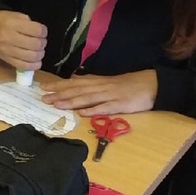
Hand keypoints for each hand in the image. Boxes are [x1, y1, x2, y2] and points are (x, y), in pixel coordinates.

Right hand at [0, 10, 47, 71]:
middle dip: (42, 43)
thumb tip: (41, 35)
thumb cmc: (3, 20)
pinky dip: (34, 65)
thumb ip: (29, 23)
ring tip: (38, 50)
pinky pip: (24, 66)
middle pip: (36, 44)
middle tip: (41, 41)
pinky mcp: (6, 59)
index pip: (37, 30)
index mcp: (13, 24)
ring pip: (32, 57)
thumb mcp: (16, 15)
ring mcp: (7, 50)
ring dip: (40, 54)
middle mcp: (9, 38)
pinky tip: (36, 61)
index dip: (43, 31)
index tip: (42, 32)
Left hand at [42, 70, 157, 115]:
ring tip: (57, 105)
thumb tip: (73, 81)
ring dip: (71, 101)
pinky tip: (82, 113)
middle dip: (59, 94)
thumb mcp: (107, 81)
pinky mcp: (121, 105)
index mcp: (97, 81)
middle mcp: (101, 87)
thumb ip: (91, 82)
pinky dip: (93, 110)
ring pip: (88, 98)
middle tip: (43, 98)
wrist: (152, 84)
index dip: (58, 85)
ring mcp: (110, 96)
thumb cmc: (129, 84)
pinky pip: (105, 108)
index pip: (74, 83)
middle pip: (77, 90)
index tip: (43, 87)